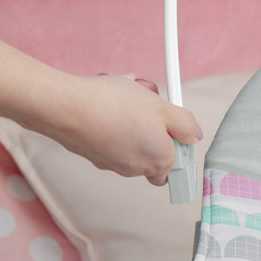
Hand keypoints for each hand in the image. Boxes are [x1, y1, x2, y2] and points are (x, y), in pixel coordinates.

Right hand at [42, 74, 200, 185]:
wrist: (66, 107)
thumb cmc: (116, 106)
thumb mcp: (163, 107)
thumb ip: (184, 124)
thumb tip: (193, 136)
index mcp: (159, 161)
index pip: (177, 163)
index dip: (175, 139)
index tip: (169, 119)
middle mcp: (136, 169)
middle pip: (154, 146)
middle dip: (152, 120)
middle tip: (147, 98)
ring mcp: (111, 163)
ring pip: (131, 137)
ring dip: (132, 115)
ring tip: (123, 92)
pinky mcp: (91, 153)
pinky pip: (110, 135)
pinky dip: (111, 118)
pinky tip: (105, 100)